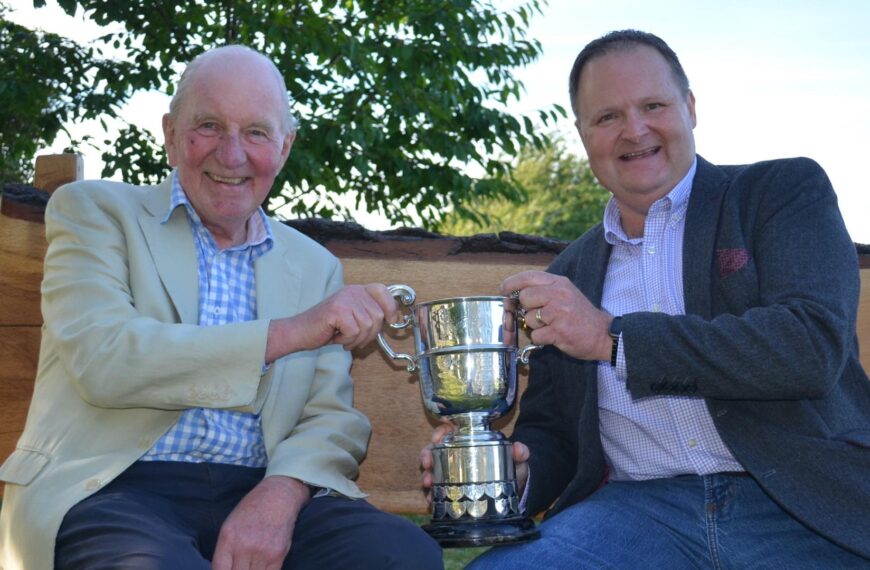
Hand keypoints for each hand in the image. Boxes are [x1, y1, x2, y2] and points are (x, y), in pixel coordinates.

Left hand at [212, 476, 309, 569]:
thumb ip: (225, 550)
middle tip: (241, 565)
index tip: (229, 569)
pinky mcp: (278, 554)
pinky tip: (261, 566)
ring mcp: (262, 551)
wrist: (279, 496)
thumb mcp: (230, 525)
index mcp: (228, 537)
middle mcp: (244, 546)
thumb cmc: (252, 509)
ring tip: (251, 564)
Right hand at [266, 283, 398, 361]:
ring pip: (368, 326)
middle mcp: (351, 291)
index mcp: (356, 291)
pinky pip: (355, 332)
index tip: (391, 320)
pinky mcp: (337, 310)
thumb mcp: (352, 317)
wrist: (300, 332)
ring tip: (344, 337)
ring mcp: (344, 299)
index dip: (391, 306)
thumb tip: (393, 319)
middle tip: (354, 339)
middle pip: (378, 315)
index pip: (382, 290)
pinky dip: (347, 340)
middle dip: (370, 334)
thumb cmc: (326, 328)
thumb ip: (369, 314)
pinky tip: (336, 337)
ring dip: (357, 339)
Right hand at [420, 421, 530, 500]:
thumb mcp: (517, 459)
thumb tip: (519, 449)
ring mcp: (452, 472)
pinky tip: (430, 500)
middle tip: (426, 464)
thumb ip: (520, 453)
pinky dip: (432, 494)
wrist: (514, 489)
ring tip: (428, 483)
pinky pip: (438, 490)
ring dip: (427, 475)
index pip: (449, 431)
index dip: (439, 432)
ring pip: (433, 469)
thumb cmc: (512, 467)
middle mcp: (456, 454)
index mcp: (469, 441)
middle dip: (426, 455)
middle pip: (435, 449)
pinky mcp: (452, 489)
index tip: (436, 440)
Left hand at [502, 270, 612, 361]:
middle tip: (537, 316)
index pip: (528, 276)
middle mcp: (558, 294)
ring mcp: (558, 312)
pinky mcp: (558, 331)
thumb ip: (544, 291)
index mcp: (559, 283)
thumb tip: (516, 294)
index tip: (503, 289)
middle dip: (525, 309)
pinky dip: (540, 339)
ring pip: (528, 318)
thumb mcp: (566, 294)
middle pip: (524, 298)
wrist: (603, 334)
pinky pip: (535, 335)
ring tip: (551, 326)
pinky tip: (553, 336)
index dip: (511, 283)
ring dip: (534, 326)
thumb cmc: (581, 316)